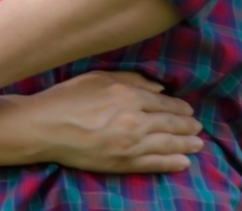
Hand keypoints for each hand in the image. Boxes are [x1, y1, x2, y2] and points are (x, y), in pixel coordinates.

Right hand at [29, 70, 202, 171]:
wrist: (43, 128)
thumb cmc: (65, 98)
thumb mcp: (95, 78)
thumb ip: (129, 79)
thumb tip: (159, 88)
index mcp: (127, 95)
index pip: (163, 102)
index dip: (179, 107)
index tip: (188, 110)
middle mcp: (133, 120)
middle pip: (170, 123)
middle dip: (187, 125)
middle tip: (198, 127)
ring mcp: (130, 143)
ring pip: (168, 144)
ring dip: (186, 144)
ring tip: (198, 144)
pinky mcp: (123, 162)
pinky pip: (155, 163)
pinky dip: (173, 163)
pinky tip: (183, 161)